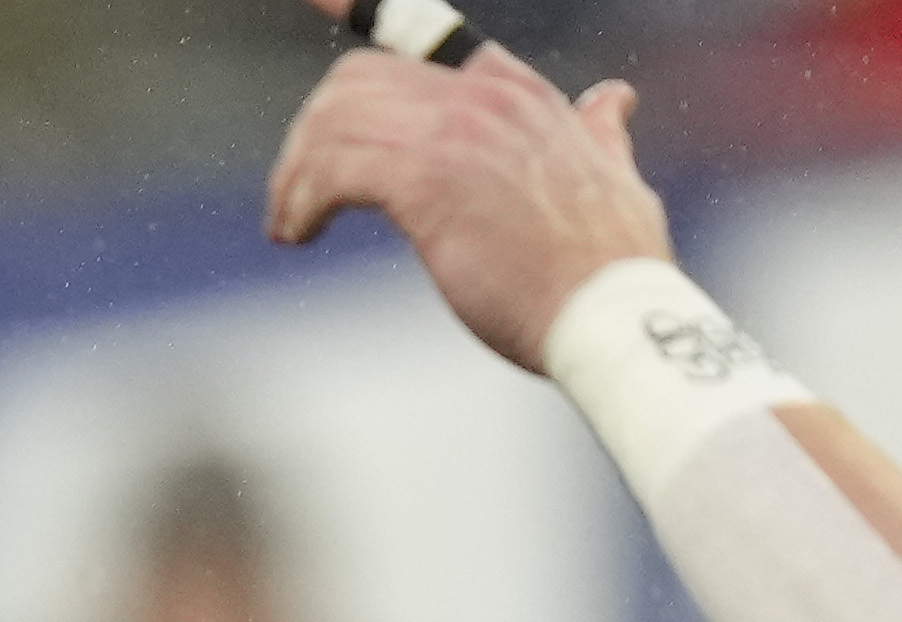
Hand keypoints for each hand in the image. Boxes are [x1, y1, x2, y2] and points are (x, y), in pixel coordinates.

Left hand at [266, 45, 682, 376]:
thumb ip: (599, 132)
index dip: (357, 8)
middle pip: (356, 80)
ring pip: (333, 122)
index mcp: (514, 89)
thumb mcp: (612, 175)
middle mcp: (480, 95)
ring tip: (288, 223)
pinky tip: (298, 231)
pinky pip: (331, 169)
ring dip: (296, 174)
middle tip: (299, 190)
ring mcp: (453, 132)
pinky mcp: (425, 180)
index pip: (418, 33)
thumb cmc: (608, 267)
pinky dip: (301, 199)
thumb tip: (611, 100)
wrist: (612, 312)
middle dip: (313, 132)